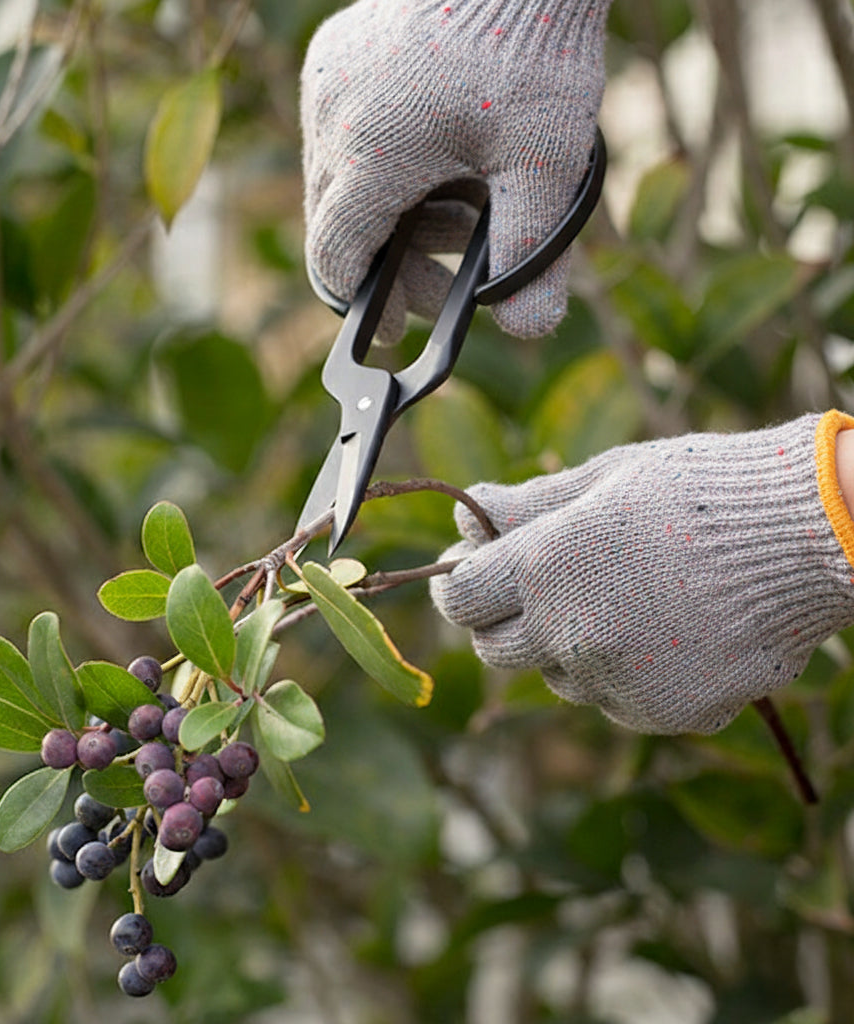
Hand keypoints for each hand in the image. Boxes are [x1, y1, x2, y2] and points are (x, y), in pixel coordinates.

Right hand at [300, 0, 609, 341]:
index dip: (364, 303)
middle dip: (392, 264)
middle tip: (444, 284)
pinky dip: (384, 169)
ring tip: (462, 222)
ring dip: (392, 217)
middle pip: (339, 228)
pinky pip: (341, 137)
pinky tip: (440, 166)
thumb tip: (528, 327)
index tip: (393, 327)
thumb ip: (531, 253)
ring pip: (339, 185)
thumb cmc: (533, 48)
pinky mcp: (335, 58)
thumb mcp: (545, 163)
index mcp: (370, 155)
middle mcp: (332, 120)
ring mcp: (326, 85)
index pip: (337, 260)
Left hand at [430, 413, 853, 733]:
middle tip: (537, 587)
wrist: (810, 534)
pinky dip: (624, 673)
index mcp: (545, 569)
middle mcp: (571, 635)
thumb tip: (464, 517)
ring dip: (567, 646)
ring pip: (558, 677)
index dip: (458, 583)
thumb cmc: (700, 489)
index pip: (461, 597)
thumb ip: (524, 506)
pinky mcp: (664, 712)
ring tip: (625, 598)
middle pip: (495, 648)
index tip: (467, 572)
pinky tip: (667, 629)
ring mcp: (618, 682)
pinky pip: (615, 699)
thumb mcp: (603, 478)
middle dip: (503, 618)